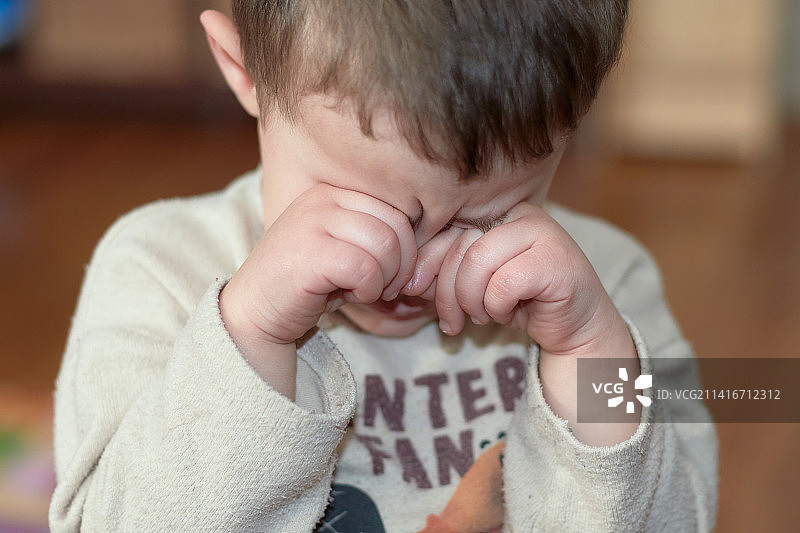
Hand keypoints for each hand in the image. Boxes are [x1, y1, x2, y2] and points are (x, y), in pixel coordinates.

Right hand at [219, 184, 415, 396]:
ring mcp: (313, 221)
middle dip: (402, 265)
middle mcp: (324, 197)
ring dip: (385, 279)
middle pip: (398, 225)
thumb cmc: (310, 285)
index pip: (398, 208)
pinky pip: (366, 268)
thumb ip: (383, 238)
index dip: (407, 247)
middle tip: (382, 288)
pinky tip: (349, 297)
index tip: (390, 274)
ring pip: (386, 245)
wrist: (257, 313)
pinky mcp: (309, 252)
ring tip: (363, 290)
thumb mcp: (349, 250)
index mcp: (336, 191)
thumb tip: (439, 246)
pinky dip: (368, 290)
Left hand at [429, 202, 624, 356]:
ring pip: (478, 262)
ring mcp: (542, 232)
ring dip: (473, 302)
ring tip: (484, 316)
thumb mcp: (471, 285)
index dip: (423, 264)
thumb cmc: (520, 303)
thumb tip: (406, 281)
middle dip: (446, 293)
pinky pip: (505, 283)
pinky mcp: (557, 259)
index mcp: (495, 211)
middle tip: (452, 321)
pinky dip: (498, 308)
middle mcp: (519, 213)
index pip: (444, 228)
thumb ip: (443, 272)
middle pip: (460, 246)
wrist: (573, 328)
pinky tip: (509, 314)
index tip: (414, 293)